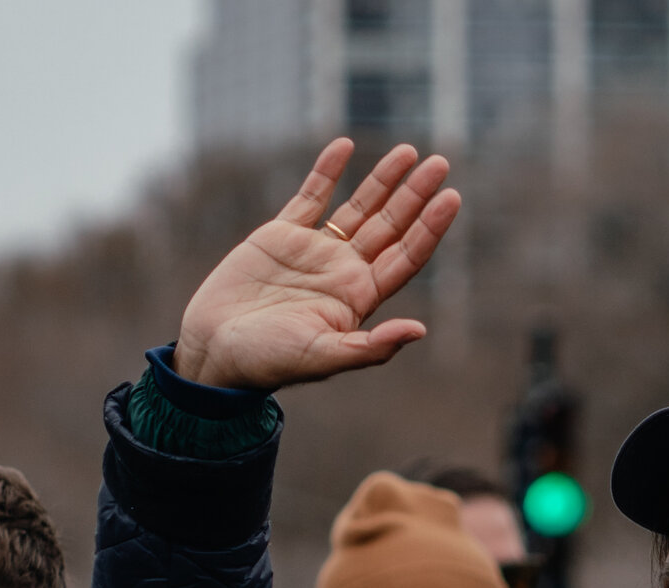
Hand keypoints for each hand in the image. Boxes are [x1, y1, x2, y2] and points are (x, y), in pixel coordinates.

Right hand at [173, 139, 461, 390]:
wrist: (217, 350)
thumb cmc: (271, 362)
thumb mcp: (325, 357)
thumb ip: (372, 347)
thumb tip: (420, 330)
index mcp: (360, 299)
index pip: (406, 257)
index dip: (429, 228)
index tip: (451, 198)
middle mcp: (344, 272)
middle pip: (391, 226)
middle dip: (415, 195)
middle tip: (441, 163)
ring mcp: (315, 251)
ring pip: (359, 207)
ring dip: (383, 180)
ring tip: (410, 151)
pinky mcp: (281, 236)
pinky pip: (311, 196)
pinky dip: (327, 171)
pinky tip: (345, 144)